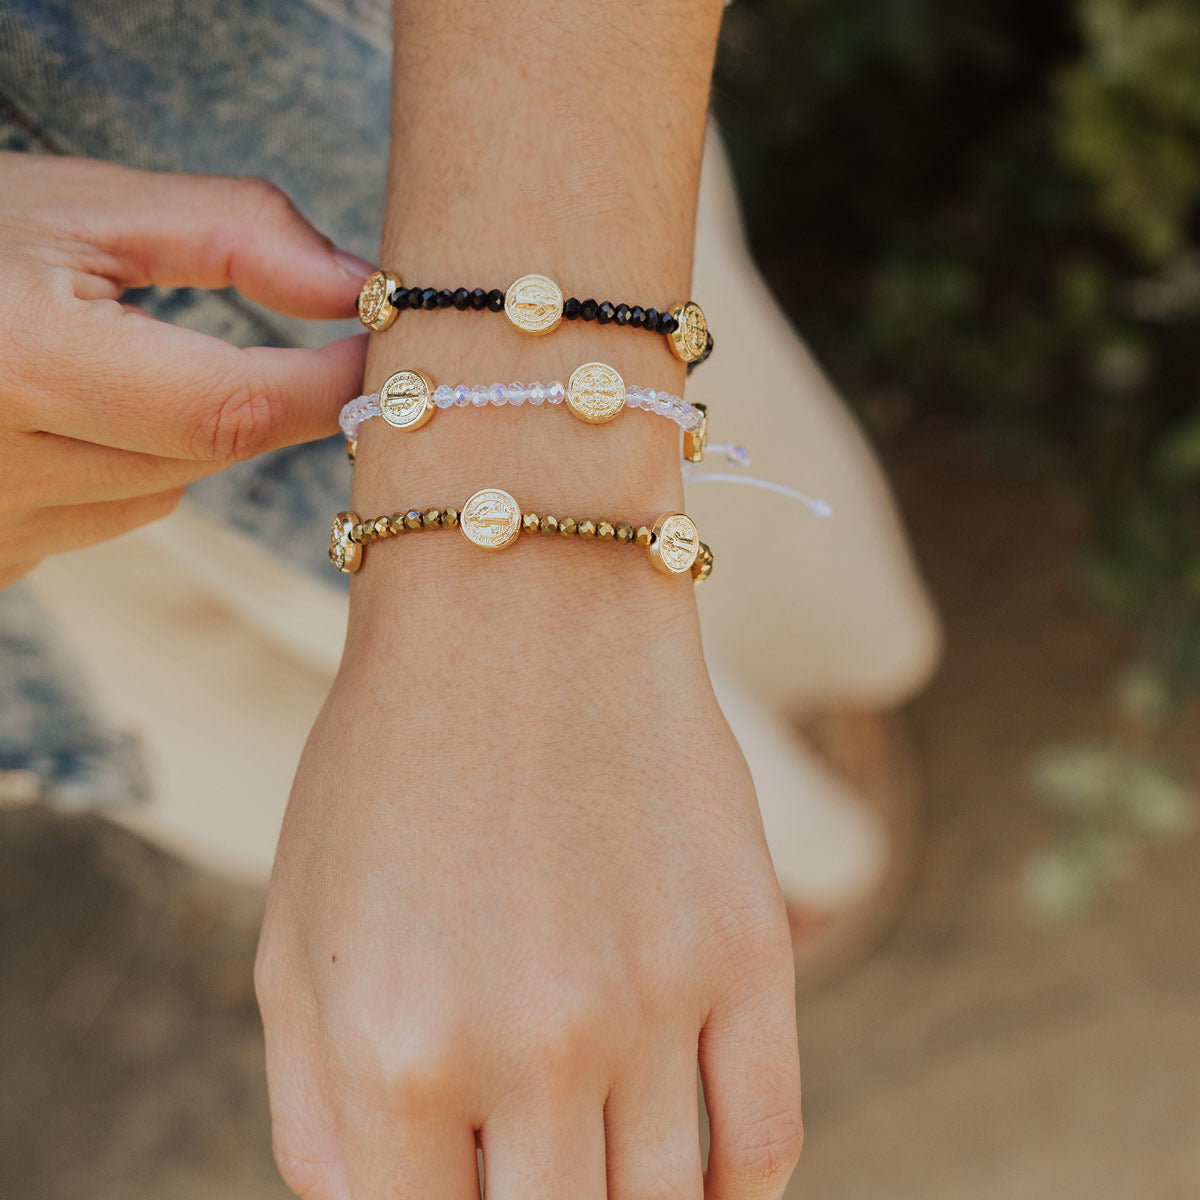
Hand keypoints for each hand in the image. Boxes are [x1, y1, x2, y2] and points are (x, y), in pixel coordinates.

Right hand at [0, 152, 369, 587]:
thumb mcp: (82, 205)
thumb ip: (231, 235)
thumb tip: (361, 289)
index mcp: (20, 367)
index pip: (230, 406)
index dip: (330, 386)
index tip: (398, 359)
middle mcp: (1, 468)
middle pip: (208, 455)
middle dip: (262, 398)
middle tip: (292, 342)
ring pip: (168, 492)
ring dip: (184, 433)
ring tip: (122, 361)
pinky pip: (112, 517)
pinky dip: (126, 466)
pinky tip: (74, 414)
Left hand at [256, 552, 803, 1198]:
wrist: (519, 606)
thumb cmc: (392, 766)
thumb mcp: (300, 936)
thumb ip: (318, 1115)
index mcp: (392, 1054)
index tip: (470, 1185)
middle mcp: (527, 1044)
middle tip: (531, 1166)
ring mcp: (652, 995)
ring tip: (601, 1162)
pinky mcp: (745, 945)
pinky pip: (764, 1139)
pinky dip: (733, 1191)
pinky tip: (696, 1174)